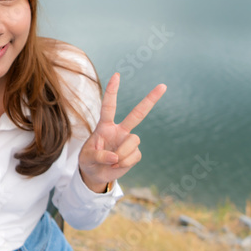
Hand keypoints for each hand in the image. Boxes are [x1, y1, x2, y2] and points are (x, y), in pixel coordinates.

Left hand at [79, 72, 166, 191]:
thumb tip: (115, 157)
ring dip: (122, 153)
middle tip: (163, 86)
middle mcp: (119, 130)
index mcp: (105, 126)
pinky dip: (125, 163)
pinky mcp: (135, 153)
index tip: (116, 75)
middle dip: (150, 100)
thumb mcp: (87, 158)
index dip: (112, 91)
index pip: (109, 106)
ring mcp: (128, 141)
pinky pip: (134, 155)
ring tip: (112, 161)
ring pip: (134, 140)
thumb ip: (99, 155)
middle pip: (137, 114)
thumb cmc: (89, 161)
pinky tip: (117, 165)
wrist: (96, 175)